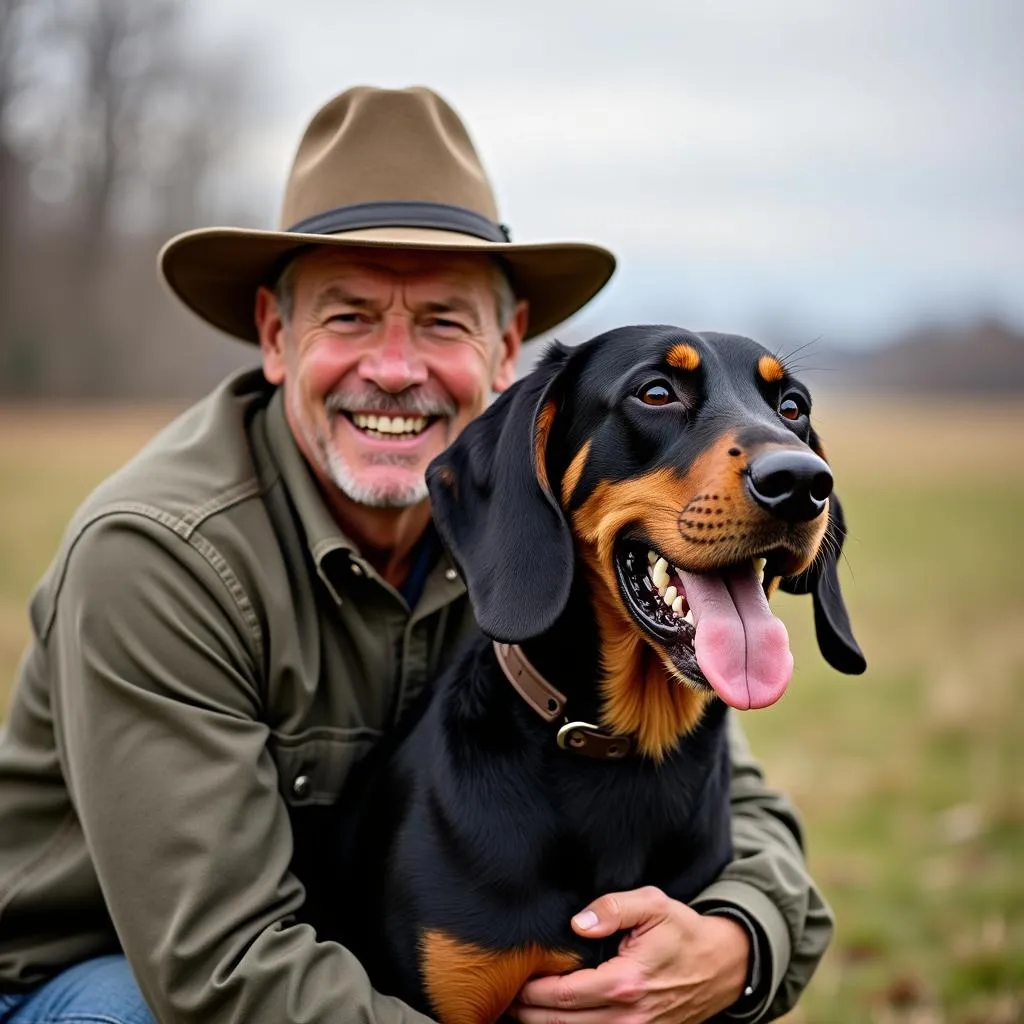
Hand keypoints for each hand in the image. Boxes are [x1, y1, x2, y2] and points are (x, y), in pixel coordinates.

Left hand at [508, 886, 749, 1023]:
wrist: (722, 965)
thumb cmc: (682, 931)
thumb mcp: (653, 904)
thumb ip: (613, 908)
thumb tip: (577, 924)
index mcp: (626, 982)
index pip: (563, 996)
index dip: (532, 992)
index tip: (513, 979)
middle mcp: (630, 1016)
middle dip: (528, 1014)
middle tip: (504, 999)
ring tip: (519, 1010)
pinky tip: (552, 1018)